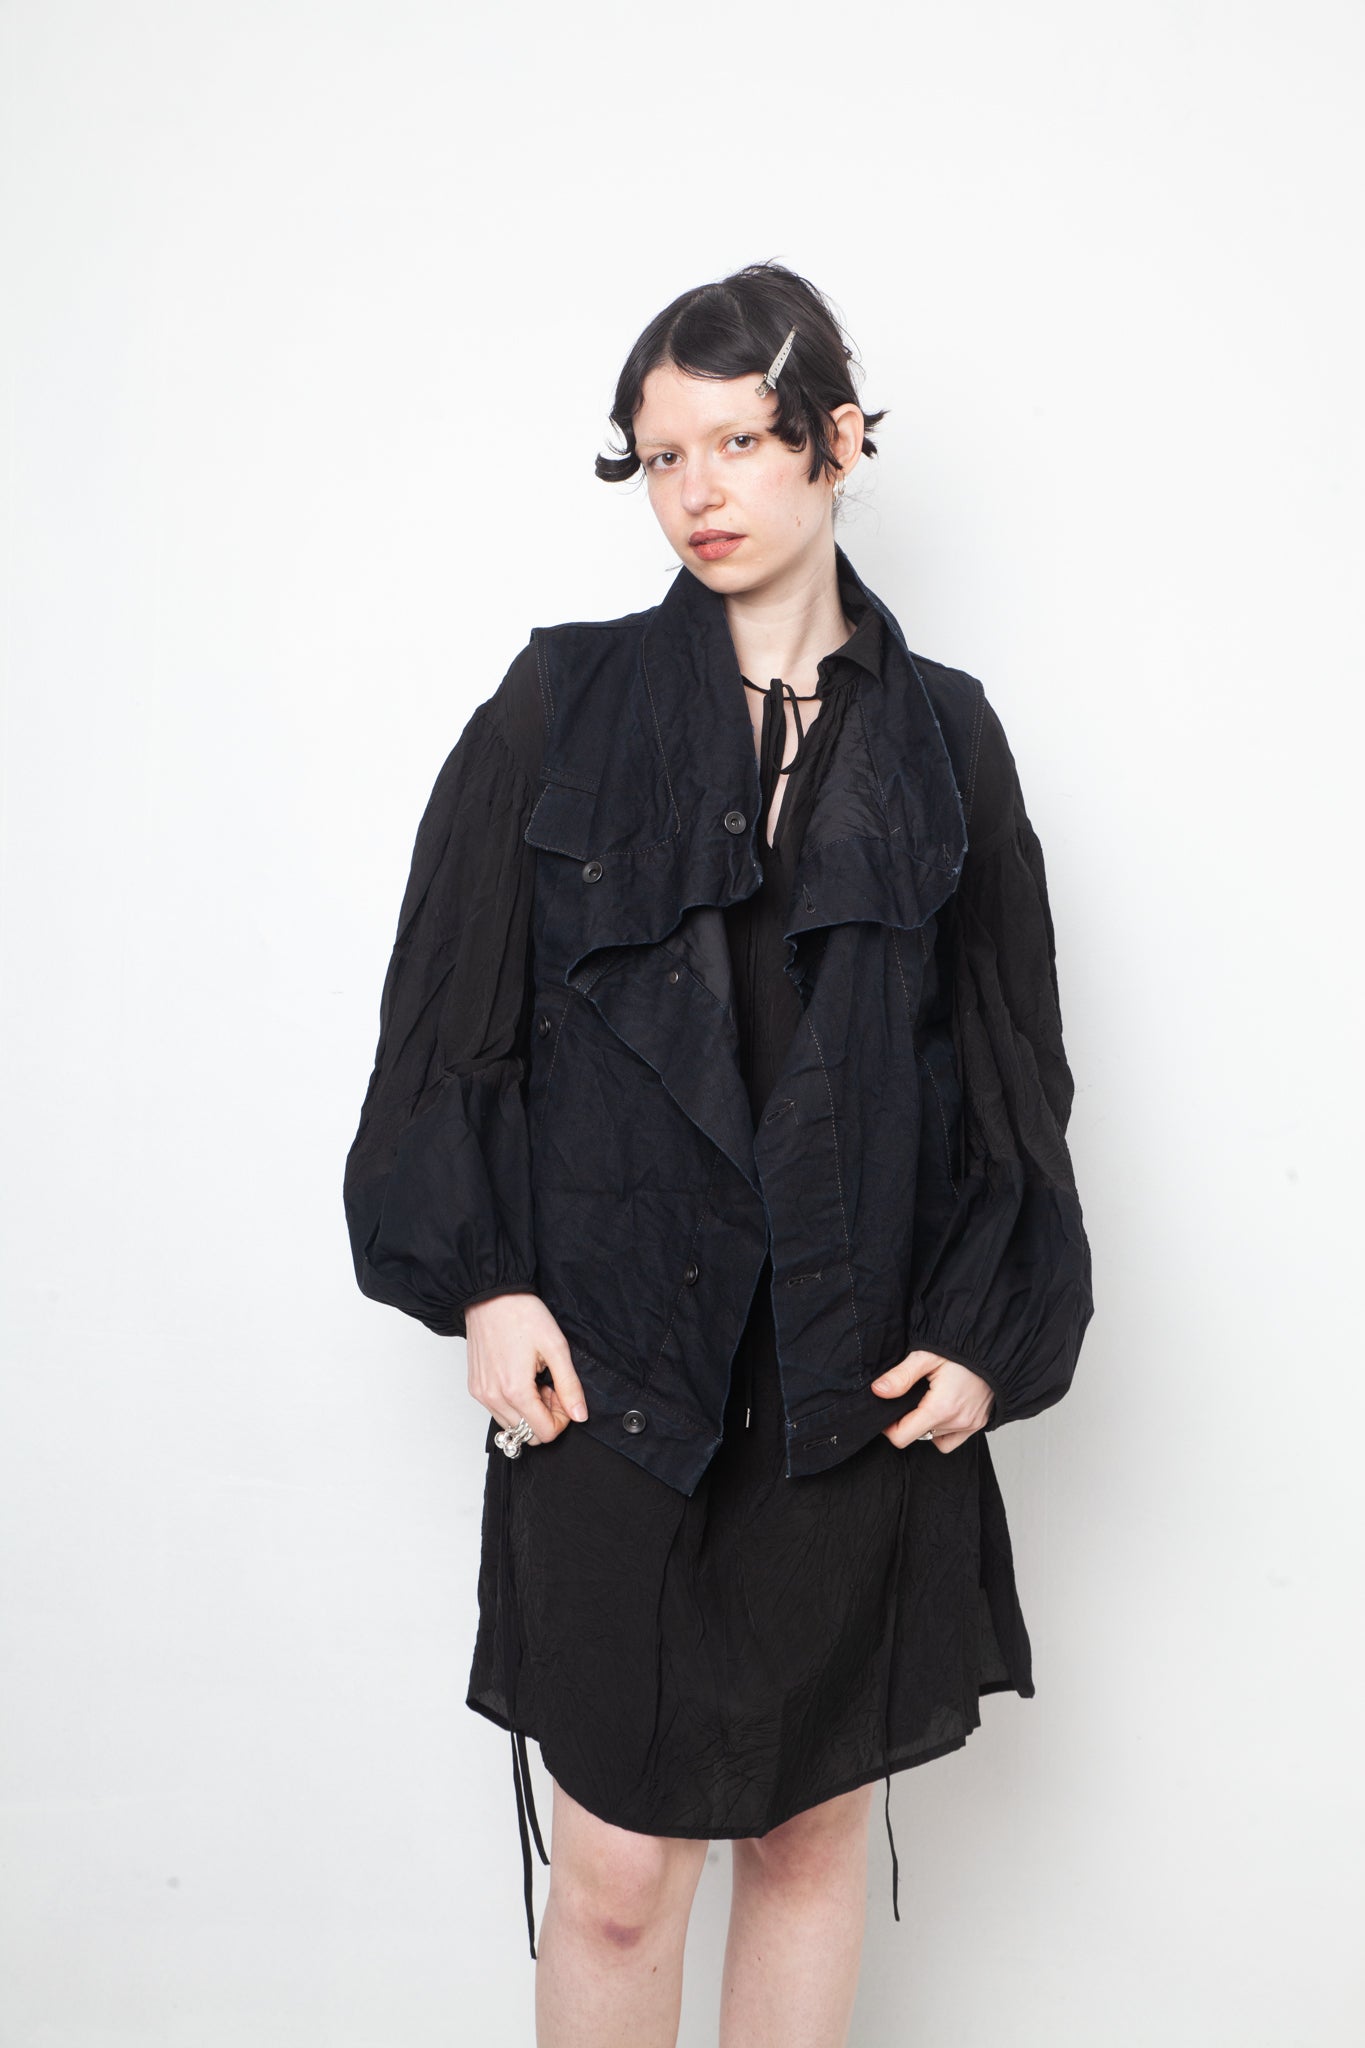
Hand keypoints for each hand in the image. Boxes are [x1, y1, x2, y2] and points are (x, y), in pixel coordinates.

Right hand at [465, 1292, 588, 1446]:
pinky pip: (498, 1412)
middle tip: (551, 1388)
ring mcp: (482, 1394)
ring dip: (528, 1412)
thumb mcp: (556, 1347)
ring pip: (512, 1427)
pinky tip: (520, 1378)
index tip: (563, 1395)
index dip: (561, 1419)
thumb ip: (569, 1385)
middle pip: (527, 1435)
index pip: (544, 1433)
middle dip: (545, 1417)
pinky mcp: (475, 1388)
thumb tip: (580, 1415)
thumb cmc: (522, 1315)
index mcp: (515, 1391)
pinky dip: (513, 1404)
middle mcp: (494, 1398)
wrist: (490, 1296)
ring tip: (535, 1381)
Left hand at [870, 1350, 994, 1452]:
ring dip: (926, 1424)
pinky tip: (942, 1411)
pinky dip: (943, 1431)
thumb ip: (901, 1376)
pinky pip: (953, 1439)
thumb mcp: (927, 1356)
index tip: (887, 1411)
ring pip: (935, 1437)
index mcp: (941, 1408)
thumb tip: (878, 1391)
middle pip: (918, 1436)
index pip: (902, 1437)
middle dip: (907, 1421)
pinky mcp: (979, 1423)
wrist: (996, 1347)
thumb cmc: (963, 1349)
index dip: (888, 1427)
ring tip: (926, 1400)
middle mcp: (957, 1421)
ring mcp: (970, 1425)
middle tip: (907, 1397)